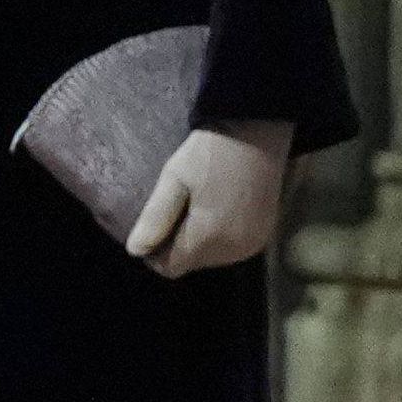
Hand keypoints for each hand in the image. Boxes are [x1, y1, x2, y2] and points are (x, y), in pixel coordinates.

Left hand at [128, 119, 293, 277]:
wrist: (257, 134)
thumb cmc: (208, 154)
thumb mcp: (173, 180)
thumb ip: (155, 219)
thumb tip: (135, 251)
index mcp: (209, 238)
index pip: (171, 267)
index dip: (154, 252)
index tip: (152, 225)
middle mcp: (235, 249)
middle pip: (191, 263)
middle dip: (176, 245)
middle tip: (173, 208)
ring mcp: (254, 243)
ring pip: (212, 257)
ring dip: (198, 241)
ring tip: (194, 206)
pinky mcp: (266, 234)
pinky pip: (231, 248)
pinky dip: (219, 236)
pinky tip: (215, 209)